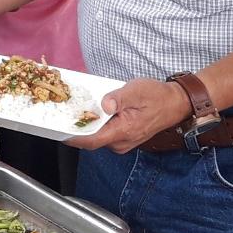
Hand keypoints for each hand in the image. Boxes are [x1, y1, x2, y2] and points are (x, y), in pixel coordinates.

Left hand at [68, 78, 191, 152]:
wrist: (175, 103)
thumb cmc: (157, 96)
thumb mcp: (136, 91)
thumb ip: (118, 98)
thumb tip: (105, 104)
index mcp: (124, 131)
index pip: (91, 141)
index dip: (72, 137)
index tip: (57, 130)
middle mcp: (121, 141)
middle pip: (91, 139)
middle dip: (76, 128)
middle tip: (61, 113)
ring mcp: (123, 141)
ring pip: (97, 137)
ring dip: (85, 125)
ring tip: (73, 110)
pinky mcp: (123, 137)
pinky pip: (104, 134)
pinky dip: (95, 125)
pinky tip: (90, 112)